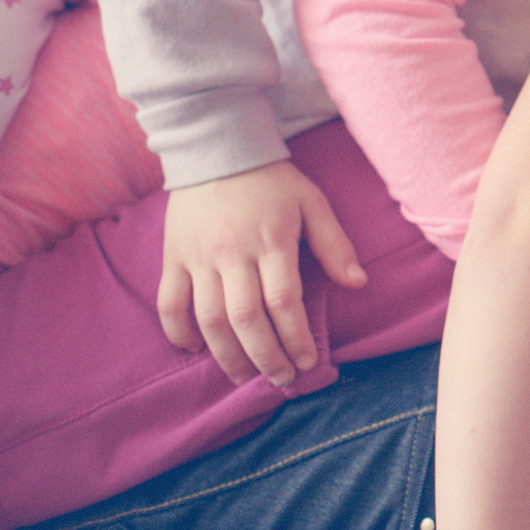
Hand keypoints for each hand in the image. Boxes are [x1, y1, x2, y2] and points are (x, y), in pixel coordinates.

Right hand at [158, 160, 364, 385]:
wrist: (217, 149)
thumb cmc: (273, 181)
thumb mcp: (313, 202)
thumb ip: (334, 244)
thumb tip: (358, 283)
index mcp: (271, 241)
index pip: (283, 302)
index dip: (295, 337)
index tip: (307, 362)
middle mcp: (232, 253)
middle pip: (245, 319)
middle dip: (264, 357)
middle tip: (280, 380)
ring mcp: (198, 257)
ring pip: (207, 318)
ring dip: (226, 354)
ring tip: (244, 377)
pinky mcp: (173, 257)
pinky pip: (170, 302)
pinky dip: (178, 331)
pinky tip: (194, 350)